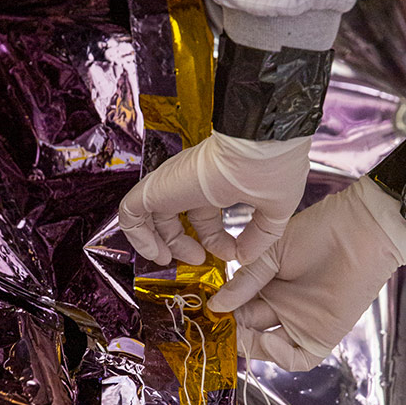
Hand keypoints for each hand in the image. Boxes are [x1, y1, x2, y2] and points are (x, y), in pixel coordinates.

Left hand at [119, 131, 311, 266]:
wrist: (262, 144)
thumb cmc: (274, 169)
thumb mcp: (274, 211)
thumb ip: (260, 236)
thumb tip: (245, 258)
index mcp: (217, 184)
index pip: (204, 217)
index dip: (215, 242)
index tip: (232, 256)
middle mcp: (192, 183)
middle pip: (175, 217)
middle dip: (183, 244)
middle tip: (198, 260)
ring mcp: (172, 184)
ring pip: (150, 215)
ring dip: (158, 242)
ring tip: (167, 260)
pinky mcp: (157, 188)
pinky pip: (131, 213)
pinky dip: (137, 236)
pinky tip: (155, 253)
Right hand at [207, 176, 405, 370]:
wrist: (360, 229)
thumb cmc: (319, 231)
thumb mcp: (270, 254)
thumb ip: (245, 281)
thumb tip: (215, 305)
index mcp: (267, 286)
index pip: (236, 308)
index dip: (220, 312)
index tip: (202, 311)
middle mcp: (280, 307)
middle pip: (247, 329)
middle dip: (228, 330)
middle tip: (211, 328)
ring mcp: (300, 323)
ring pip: (266, 347)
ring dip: (248, 345)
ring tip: (233, 334)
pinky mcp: (322, 336)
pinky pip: (297, 359)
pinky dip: (279, 355)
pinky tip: (267, 338)